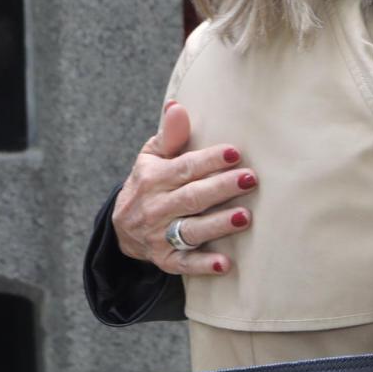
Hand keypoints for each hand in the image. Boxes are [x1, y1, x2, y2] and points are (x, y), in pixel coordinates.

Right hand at [111, 101, 256, 276]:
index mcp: (153, 178)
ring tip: (245, 217)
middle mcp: (155, 207)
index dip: (210, 160)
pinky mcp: (165, 259)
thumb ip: (169, 135)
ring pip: (191, 229)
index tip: (235, 153)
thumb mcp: (152, 157)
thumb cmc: (149, 183)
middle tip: (250, 180)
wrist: (121, 227)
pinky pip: (184, 264)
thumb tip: (177, 106)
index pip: (185, 168)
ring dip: (218, 225)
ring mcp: (158, 235)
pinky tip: (224, 264)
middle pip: (192, 197)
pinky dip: (202, 265)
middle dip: (221, 188)